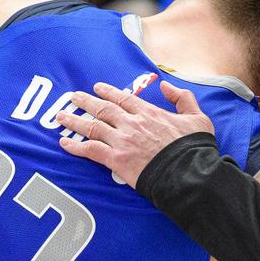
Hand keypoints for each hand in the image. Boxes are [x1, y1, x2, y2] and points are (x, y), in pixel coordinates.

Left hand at [58, 81, 214, 186]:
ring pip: (93, 127)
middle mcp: (132, 123)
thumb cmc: (195, 149)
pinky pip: (91, 150)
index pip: (123, 98)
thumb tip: (167, 86)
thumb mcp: (198, 118)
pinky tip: (64, 143)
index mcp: (149, 113)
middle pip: (103, 109)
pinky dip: (76, 146)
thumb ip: (183, 99)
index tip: (97, 88)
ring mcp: (123, 141)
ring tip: (61, 116)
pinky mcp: (117, 160)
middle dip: (86, 102)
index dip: (108, 92)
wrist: (189, 173)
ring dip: (75, 121)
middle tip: (73, 97)